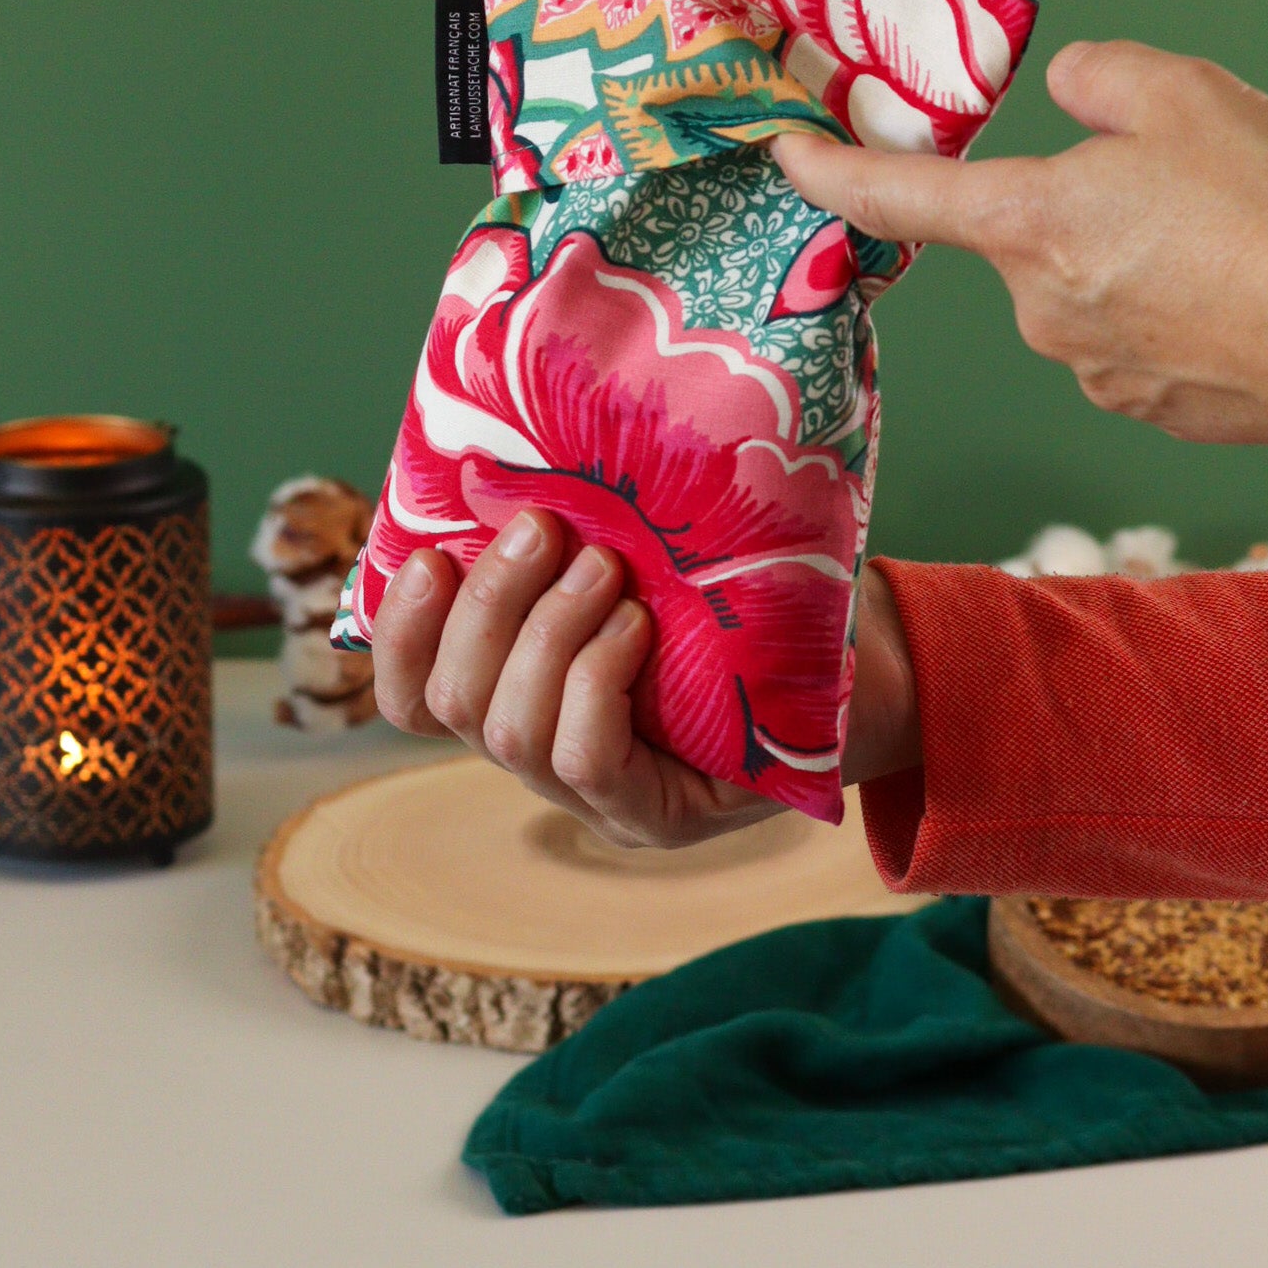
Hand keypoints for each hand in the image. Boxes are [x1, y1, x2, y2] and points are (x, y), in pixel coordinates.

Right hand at [370, 510, 920, 846]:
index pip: (410, 698)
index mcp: (520, 696)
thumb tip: (501, 445)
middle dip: (485, 606)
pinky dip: (594, 679)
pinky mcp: (659, 821)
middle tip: (544, 528)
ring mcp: (599, 802)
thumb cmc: (752, 591)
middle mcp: (545, 759)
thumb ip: (569, 533)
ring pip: (508, 734)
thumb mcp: (646, 552)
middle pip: (448, 705)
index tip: (424, 553)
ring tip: (606, 567)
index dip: (395, 632)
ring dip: (545, 633)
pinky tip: (636, 628)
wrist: (872, 654)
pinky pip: (584, 759)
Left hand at [774, 40, 1267, 446]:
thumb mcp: (1184, 93)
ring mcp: (1082, 364)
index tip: (788, 153)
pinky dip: (1164, 307)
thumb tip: (1067, 96)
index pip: (892, 196)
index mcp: (1027, 221)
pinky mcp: (1133, 401)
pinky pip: (1125, 333)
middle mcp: (1034, 304)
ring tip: (1224, 241)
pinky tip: (1229, 294)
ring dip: (1127, 254)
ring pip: (1078, 282)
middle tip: (1178, 181)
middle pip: (1021, 232)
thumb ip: (1098, 78)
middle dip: (1076, 200)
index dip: (829, 169)